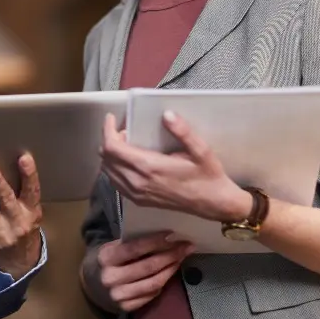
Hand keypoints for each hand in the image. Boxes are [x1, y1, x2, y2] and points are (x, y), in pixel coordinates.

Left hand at [0, 153, 42, 277]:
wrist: (20, 263)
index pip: (32, 190)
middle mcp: (17, 222)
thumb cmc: (23, 227)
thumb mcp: (30, 213)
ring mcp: (1, 233)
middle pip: (7, 200)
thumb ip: (19, 194)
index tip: (24, 158)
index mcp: (31, 211)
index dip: (30, 174)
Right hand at [93, 232, 193, 311]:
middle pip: (148, 266)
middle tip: (186, 246)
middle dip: (170, 255)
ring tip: (181, 258)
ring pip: (154, 282)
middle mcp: (111, 278)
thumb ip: (132, 243)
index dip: (155, 242)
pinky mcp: (126, 307)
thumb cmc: (108, 260)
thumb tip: (164, 237)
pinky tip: (170, 272)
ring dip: (171, 269)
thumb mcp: (112, 247)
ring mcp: (119, 295)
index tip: (172, 235)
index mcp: (106, 258)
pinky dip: (164, 282)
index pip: (135, 248)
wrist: (92, 284)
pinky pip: (152, 294)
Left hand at [99, 112, 251, 221]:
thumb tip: (167, 114)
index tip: (111, 119)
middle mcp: (137, 182)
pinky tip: (128, 162)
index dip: (107, 130)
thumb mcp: (201, 151)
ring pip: (108, 171)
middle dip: (110, 140)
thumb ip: (183, 132)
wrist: (213, 204)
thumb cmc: (207, 176)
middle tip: (125, 131)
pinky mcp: (139, 201)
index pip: (112, 148)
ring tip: (127, 144)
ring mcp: (136, 194)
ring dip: (111, 155)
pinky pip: (116, 183)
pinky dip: (115, 169)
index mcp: (149, 167)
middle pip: (106, 158)